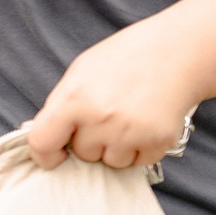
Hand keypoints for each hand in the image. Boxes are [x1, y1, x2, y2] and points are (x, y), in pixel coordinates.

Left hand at [26, 27, 197, 171]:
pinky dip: (141, 148)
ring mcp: (130, 132)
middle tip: (107, 113)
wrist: (177, 52)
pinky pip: (138, 163)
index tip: (54, 154)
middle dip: (90, 140)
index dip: (44, 154)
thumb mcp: (81, 72)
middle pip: (82, 154)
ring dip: (117, 147)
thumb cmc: (125, 59)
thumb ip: (60, 106)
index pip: (42, 142)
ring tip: (128, 115)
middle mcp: (101, 119)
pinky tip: (146, 121)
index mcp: (75, 98)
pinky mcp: (158, 142)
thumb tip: (38, 136)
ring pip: (111, 163)